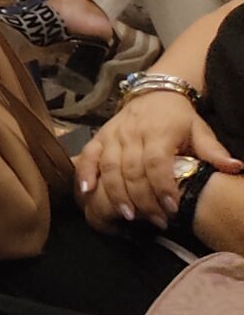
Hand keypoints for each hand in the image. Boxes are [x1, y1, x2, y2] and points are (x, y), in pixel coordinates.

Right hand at [76, 89, 243, 230]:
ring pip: (110, 167)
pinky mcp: (99, 137)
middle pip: (133, 170)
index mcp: (159, 132)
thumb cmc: (178, 118)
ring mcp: (113, 135)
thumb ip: (214, 151)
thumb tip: (236, 167)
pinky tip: (87, 192)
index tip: (172, 209)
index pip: (157, 162)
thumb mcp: (200, 130)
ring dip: (116, 193)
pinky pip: (89, 156)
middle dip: (143, 198)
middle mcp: (133, 133)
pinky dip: (85, 174)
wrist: (154, 92)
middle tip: (156, 221)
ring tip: (127, 215)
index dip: (163, 187)